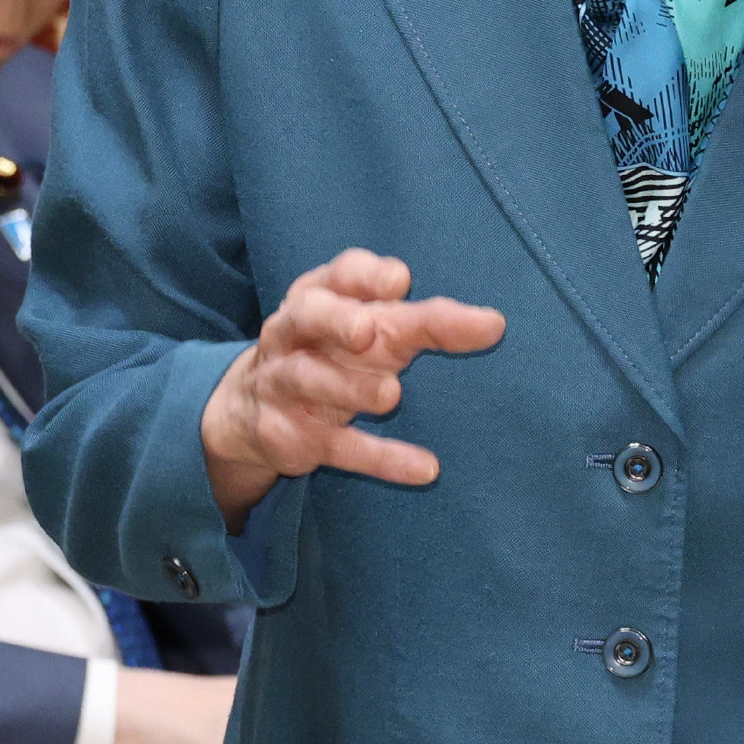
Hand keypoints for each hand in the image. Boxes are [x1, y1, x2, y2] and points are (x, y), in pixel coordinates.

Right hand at [201, 250, 504, 529]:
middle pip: (309, 316)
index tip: (402, 281)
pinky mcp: (297, 435)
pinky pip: (338, 447)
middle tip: (366, 331)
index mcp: (318, 295)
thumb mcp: (372, 326)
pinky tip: (425, 468)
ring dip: (349, 388)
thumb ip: (425, 320)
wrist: (252, 410)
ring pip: (310, 379)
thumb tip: (492, 323)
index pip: (339, 274)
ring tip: (391, 396)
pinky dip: (381, 459)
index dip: (367, 276)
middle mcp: (294, 333)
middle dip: (335, 321)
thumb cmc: (332, 349)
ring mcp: (288, 384)